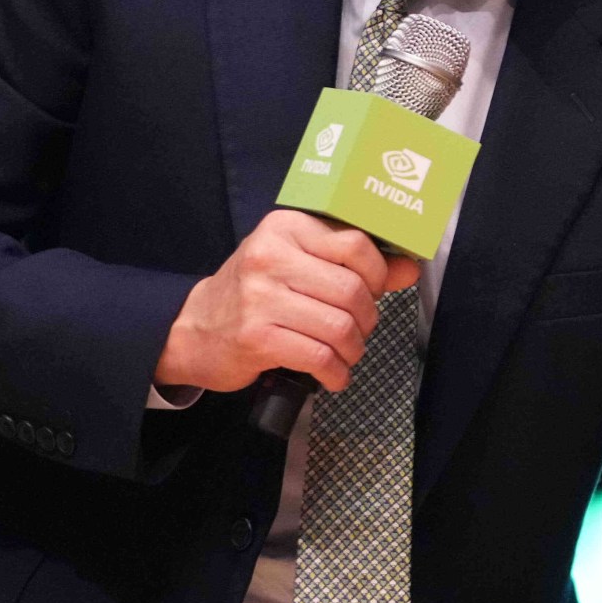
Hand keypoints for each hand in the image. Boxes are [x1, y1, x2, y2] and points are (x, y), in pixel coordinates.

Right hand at [153, 210, 419, 393]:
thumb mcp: (299, 263)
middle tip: (360, 329)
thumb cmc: (254, 293)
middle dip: (368, 318)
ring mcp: (261, 298)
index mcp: (286, 228)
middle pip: (352, 290)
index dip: (378, 274)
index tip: (375, 290)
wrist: (192, 329)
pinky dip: (335, 372)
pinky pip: (319, 357)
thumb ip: (353, 263)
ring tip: (346, 353)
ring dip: (354, 349)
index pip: (355, 244)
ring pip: (340, 326)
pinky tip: (332, 374)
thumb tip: (409, 268)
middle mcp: (271, 256)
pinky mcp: (256, 337)